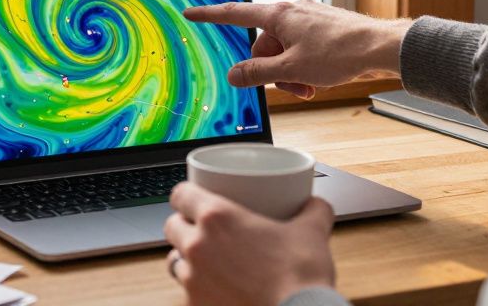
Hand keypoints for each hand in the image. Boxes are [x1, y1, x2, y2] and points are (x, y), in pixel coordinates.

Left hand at [164, 182, 335, 305]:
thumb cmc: (300, 277)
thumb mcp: (311, 232)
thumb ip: (313, 212)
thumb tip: (317, 205)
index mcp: (217, 218)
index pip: (180, 194)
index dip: (186, 195)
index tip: (194, 198)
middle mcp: (198, 246)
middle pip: (171, 226)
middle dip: (183, 226)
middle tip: (203, 230)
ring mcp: (193, 279)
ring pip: (174, 261)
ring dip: (186, 258)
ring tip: (207, 261)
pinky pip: (187, 293)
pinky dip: (198, 289)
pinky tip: (217, 290)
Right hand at [184, 0, 410, 98]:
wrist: (381, 47)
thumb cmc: (340, 53)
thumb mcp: (292, 70)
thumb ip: (258, 73)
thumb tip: (234, 74)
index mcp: (278, 14)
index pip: (234, 14)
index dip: (209, 15)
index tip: (190, 12)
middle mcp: (292, 10)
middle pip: (263, 43)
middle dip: (271, 69)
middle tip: (291, 86)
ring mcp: (309, 17)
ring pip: (284, 49)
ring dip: (290, 72)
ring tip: (309, 87)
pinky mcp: (323, 27)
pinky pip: (302, 48)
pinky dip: (304, 66)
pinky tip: (318, 81)